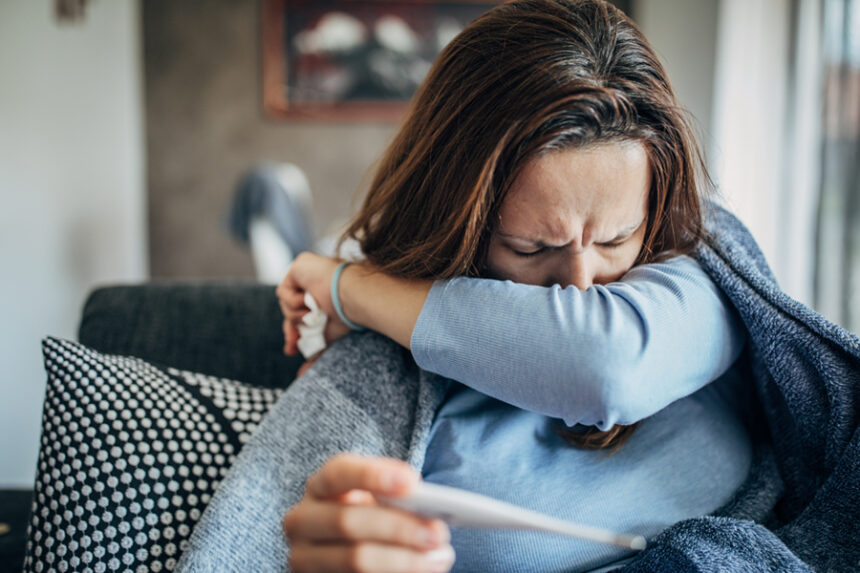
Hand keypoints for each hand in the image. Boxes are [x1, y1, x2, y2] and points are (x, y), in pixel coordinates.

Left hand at [276, 252, 351, 356]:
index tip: (292, 349)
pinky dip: (294, 302)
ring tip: (313, 315)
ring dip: (297, 315)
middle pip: (290, 310)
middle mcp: (315, 282)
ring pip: (285, 304)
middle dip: (290, 329)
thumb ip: (315, 351)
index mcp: (324, 296)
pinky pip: (283, 292)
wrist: (353, 297)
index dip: (294, 332)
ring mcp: (306, 273)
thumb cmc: (348, 316)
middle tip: (292, 345)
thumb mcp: (328, 337)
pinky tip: (309, 301)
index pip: (301, 315)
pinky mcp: (298, 266)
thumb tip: (300, 376)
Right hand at [283, 454, 454, 572]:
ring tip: (441, 557)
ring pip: (355, 560)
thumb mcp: (376, 501)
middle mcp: (302, 520)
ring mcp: (303, 558)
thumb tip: (428, 508)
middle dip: (399, 527)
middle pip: (348, 521)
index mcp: (319, 487)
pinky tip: (423, 571)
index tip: (412, 483)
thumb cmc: (371, 517)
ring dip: (405, 560)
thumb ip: (393, 497)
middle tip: (438, 532)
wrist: (343, 551)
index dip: (373, 475)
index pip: (338, 473)